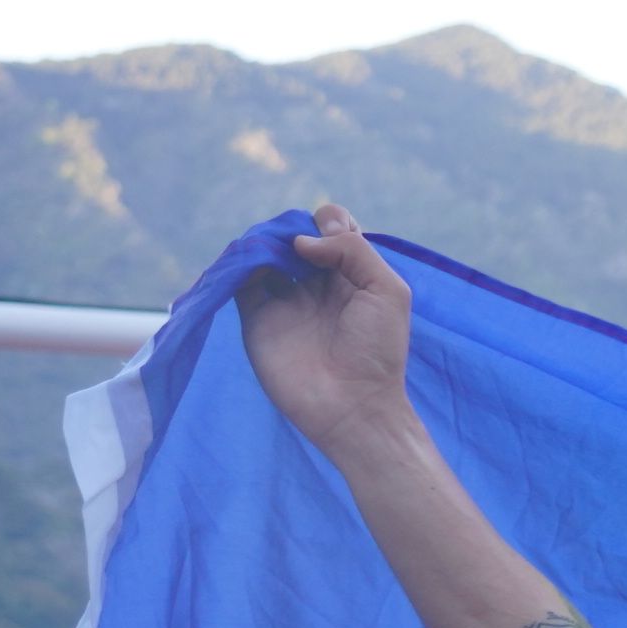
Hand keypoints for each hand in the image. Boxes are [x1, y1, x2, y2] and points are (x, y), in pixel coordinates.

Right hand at [234, 204, 417, 457]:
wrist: (352, 405)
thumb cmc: (377, 350)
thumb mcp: (387, 290)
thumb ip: (353, 251)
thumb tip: (303, 240)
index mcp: (352, 276)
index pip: (333, 230)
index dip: (328, 222)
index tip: (331, 237)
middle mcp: (317, 284)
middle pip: (295, 236)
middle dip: (291, 227)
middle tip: (297, 244)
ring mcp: (285, 299)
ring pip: (265, 253)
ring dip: (264, 241)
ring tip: (273, 250)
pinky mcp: (256, 317)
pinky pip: (240, 280)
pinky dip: (239, 262)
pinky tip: (252, 259)